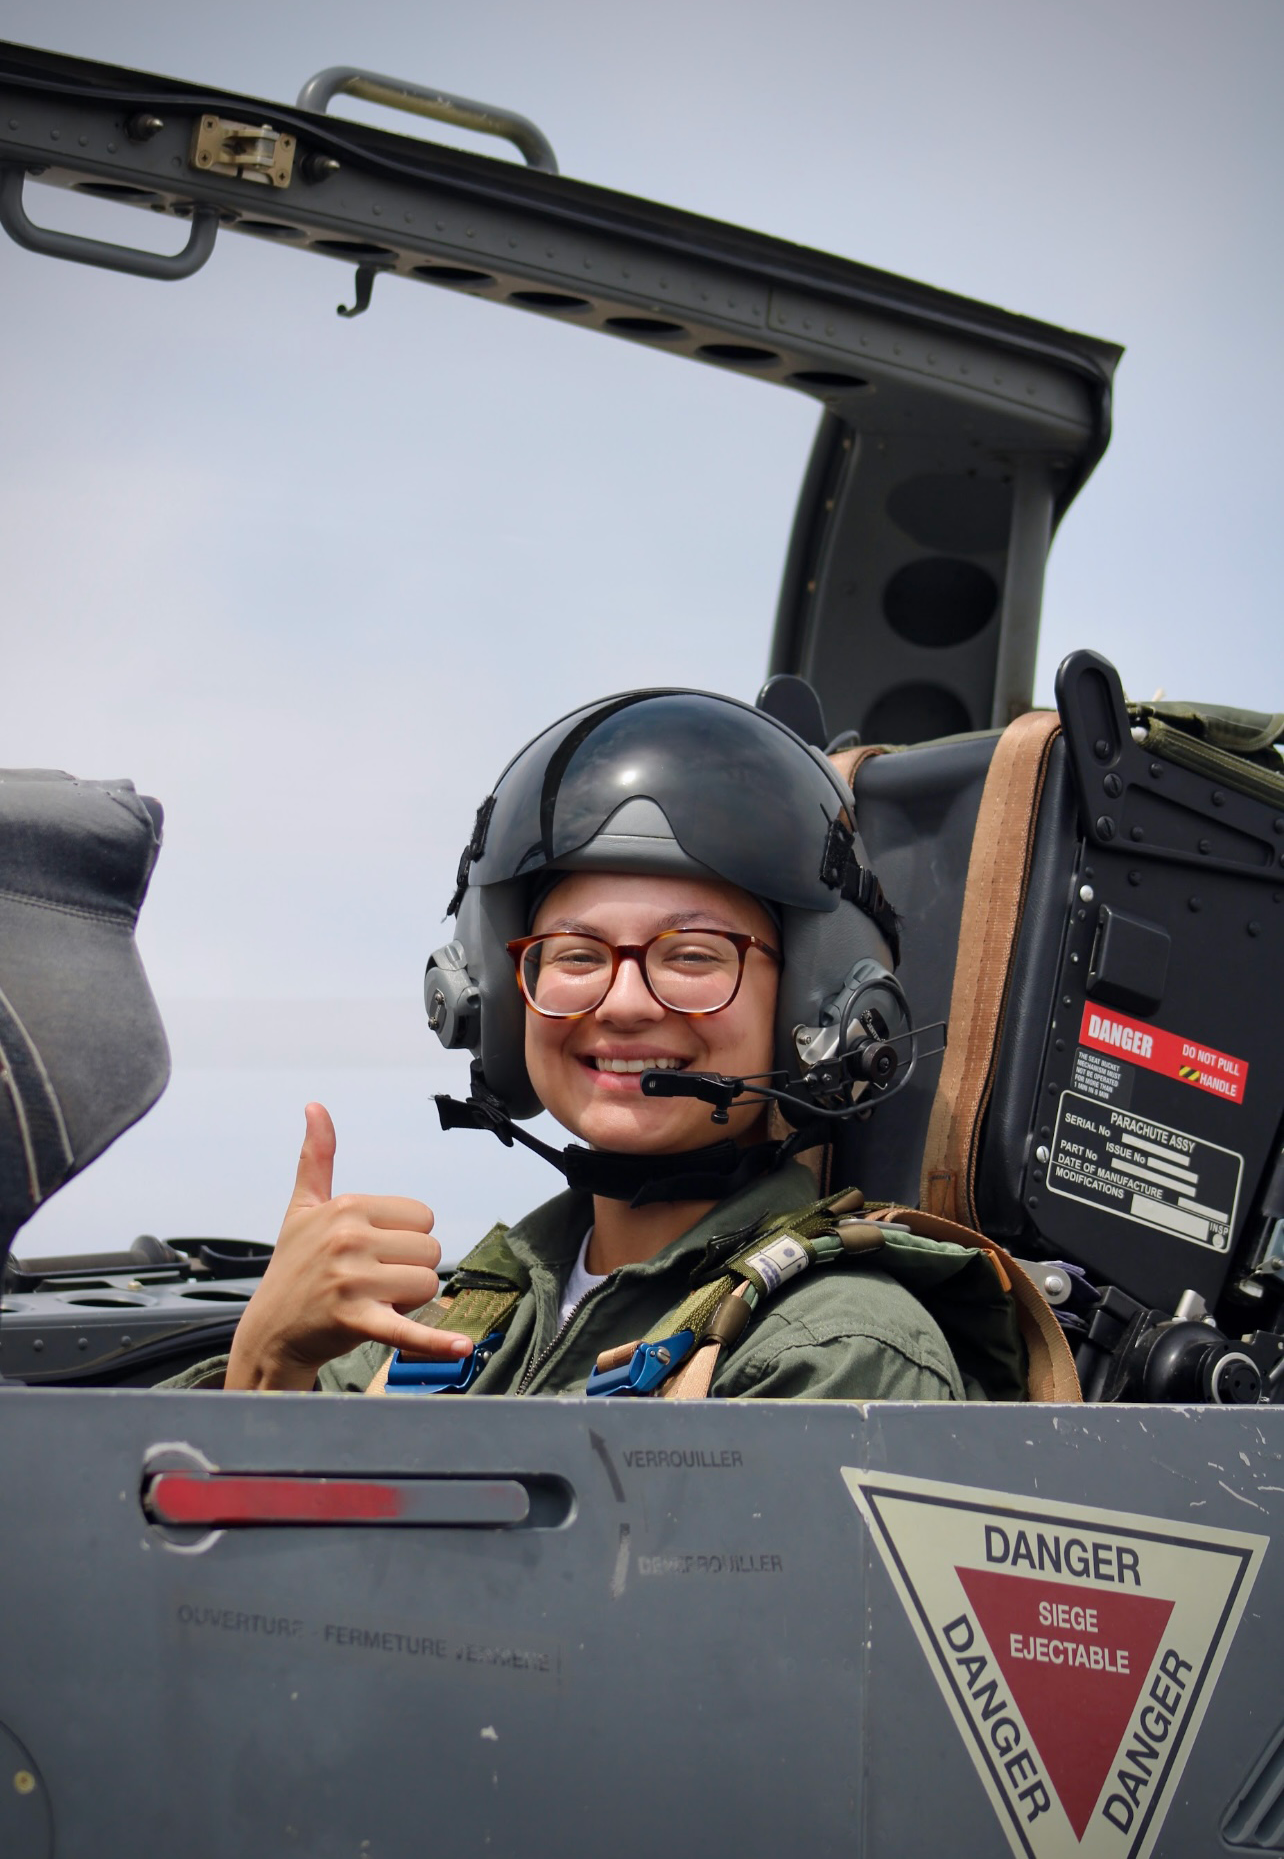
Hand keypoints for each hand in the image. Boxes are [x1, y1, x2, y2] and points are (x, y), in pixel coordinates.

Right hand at [224, 1103, 472, 1390]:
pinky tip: (461, 1347)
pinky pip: (406, 1329)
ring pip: (426, 1285)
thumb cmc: (293, 1268)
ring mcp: (351, 1280)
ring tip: (371, 1303)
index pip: (422, 1217)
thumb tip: (315, 1107)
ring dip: (408, 1301)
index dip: (405, 1240)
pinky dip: (435, 1341)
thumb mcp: (302, 1209)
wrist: (269, 1332)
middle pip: (429, 1250)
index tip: (373, 1253)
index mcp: (346, 1207)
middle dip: (409, 1271)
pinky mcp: (355, 1320)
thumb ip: (317, 1157)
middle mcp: (349, 1238)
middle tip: (371, 1283)